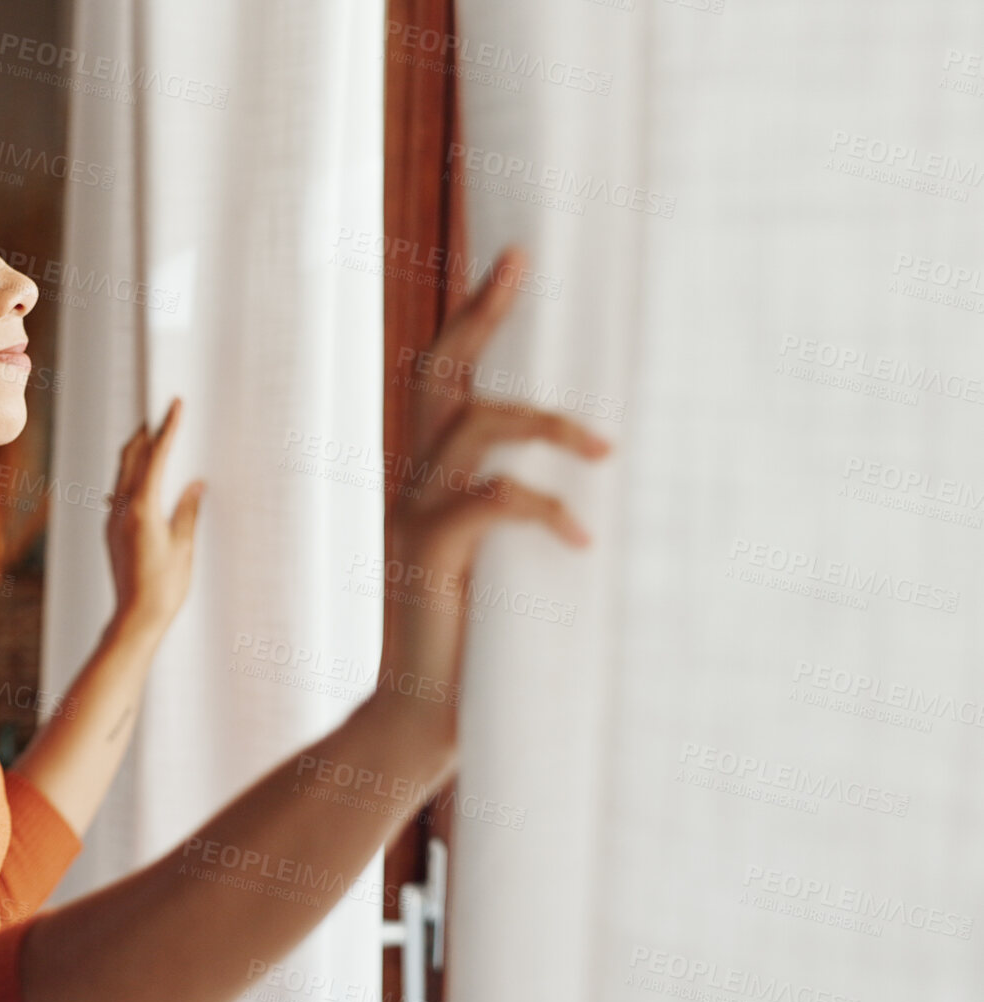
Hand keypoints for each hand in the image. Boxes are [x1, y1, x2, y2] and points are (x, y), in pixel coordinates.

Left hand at [106, 397, 205, 631]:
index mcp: (142, 509)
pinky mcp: (112, 532)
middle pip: (130, 459)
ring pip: (121, 475)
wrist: (135, 618)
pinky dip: (132, 477)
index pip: (156, 458)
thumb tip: (194, 484)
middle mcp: (121, 510)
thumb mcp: (183, 546)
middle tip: (160, 414)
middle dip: (145, 434)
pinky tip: (143, 478)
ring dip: (137, 454)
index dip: (167, 429)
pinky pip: (120, 493)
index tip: (174, 406)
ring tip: (153, 439)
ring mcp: (113, 521)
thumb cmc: (164, 588)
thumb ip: (187, 511)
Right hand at [379, 247, 610, 740]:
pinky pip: (489, 504)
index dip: (474, 318)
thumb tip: (610, 473)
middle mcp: (411, 484)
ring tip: (604, 451)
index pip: (440, 378)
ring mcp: (414, 517)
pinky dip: (542, 510)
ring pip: (472, 428)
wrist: (422, 720)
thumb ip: (523, 514)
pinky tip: (581, 542)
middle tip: (522, 265)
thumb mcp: (501, 564)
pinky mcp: (430, 557)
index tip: (514, 260)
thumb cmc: (477, 646)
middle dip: (481, 317)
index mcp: (428, 479)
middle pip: (437, 376)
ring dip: (545, 426)